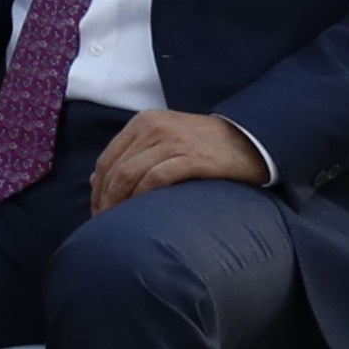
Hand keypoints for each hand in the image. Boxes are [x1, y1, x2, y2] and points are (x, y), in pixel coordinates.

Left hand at [89, 108, 273, 213]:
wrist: (251, 139)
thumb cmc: (205, 145)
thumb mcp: (165, 139)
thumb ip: (134, 154)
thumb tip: (97, 180)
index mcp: (143, 122)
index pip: (107, 159)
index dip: (98, 189)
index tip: (98, 211)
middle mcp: (153, 127)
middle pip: (115, 169)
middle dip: (105, 200)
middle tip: (103, 224)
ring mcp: (173, 141)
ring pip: (130, 174)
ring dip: (119, 203)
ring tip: (117, 225)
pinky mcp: (193, 158)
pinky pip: (156, 178)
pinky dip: (142, 197)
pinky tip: (141, 214)